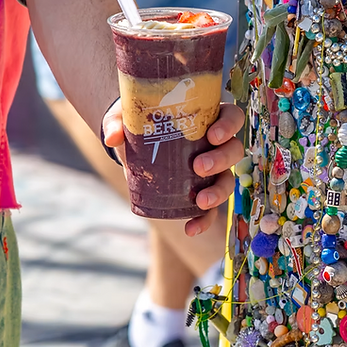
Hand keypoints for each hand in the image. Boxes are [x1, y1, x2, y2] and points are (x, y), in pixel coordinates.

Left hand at [102, 102, 245, 236]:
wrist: (133, 146)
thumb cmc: (139, 123)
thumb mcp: (127, 117)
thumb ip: (118, 122)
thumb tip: (113, 137)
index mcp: (206, 118)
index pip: (231, 117)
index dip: (229, 125)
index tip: (213, 135)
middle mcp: (215, 144)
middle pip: (233, 150)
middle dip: (221, 160)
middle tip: (198, 167)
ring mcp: (211, 170)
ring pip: (227, 180)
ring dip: (218, 192)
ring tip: (200, 201)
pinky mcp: (200, 191)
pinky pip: (210, 209)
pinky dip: (204, 220)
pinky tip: (190, 229)